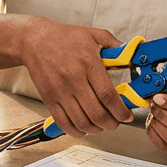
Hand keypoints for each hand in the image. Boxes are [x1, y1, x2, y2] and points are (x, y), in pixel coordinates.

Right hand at [16, 18, 133, 137]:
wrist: (35, 40)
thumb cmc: (64, 37)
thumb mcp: (94, 35)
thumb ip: (115, 45)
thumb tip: (131, 53)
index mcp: (88, 63)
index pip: (108, 95)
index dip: (120, 110)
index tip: (127, 115)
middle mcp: (74, 79)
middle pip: (96, 113)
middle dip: (111, 123)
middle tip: (116, 122)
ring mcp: (60, 91)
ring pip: (81, 121)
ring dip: (96, 129)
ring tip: (102, 125)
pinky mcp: (49, 99)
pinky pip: (63, 122)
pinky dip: (76, 131)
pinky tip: (84, 128)